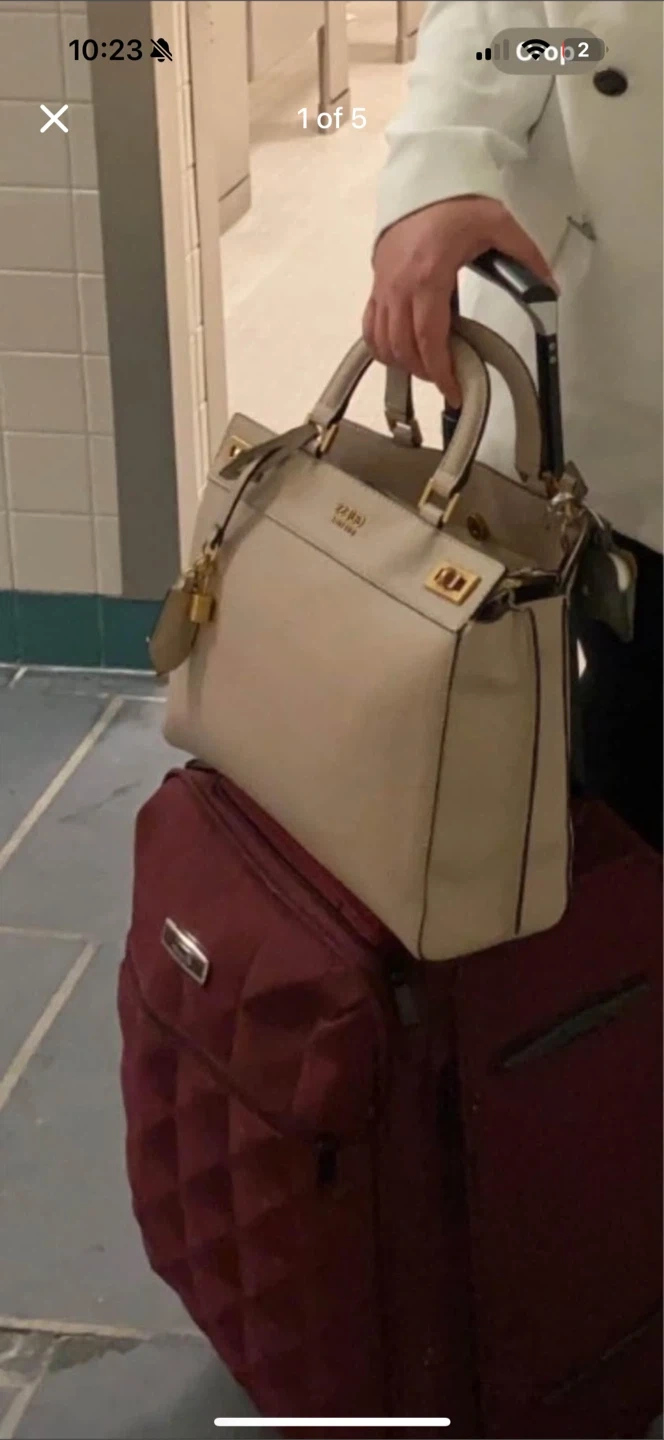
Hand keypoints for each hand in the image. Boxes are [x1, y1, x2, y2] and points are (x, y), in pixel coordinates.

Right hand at [363, 196, 554, 407]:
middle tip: (449, 379)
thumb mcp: (500, 226)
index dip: (440, 372)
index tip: (454, 390)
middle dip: (426, 371)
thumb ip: (527, 259)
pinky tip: (401, 352)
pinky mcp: (376, 282)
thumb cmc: (458, 202)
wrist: (426, 177)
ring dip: (403, 362)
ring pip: (382, 342)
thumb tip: (549, 289)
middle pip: (403, 348)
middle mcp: (399, 285)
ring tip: (428, 366)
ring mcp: (383, 285)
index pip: (428, 340)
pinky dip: (382, 346)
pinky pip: (370, 326)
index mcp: (429, 276)